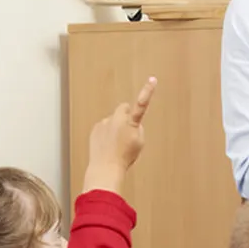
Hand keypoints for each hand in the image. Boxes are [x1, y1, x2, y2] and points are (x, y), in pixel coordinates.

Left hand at [83, 77, 156, 192]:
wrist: (106, 167)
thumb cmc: (124, 157)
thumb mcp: (139, 142)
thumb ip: (137, 128)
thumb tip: (131, 123)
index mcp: (131, 123)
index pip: (142, 104)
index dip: (148, 91)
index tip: (152, 80)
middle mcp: (116, 119)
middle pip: (124, 109)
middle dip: (127, 116)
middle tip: (129, 132)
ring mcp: (104, 123)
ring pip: (114, 120)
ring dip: (116, 127)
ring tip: (117, 144)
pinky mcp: (95, 129)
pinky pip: (104, 127)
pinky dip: (107, 133)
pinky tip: (108, 145)